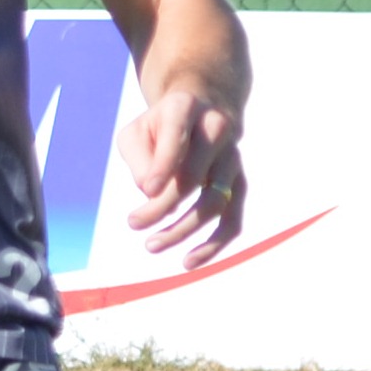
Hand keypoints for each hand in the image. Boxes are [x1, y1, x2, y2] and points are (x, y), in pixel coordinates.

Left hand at [118, 85, 246, 265]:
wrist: (200, 110)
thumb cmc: (159, 127)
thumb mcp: (135, 133)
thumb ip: (140, 159)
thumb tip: (153, 194)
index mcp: (186, 108)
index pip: (177, 138)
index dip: (163, 166)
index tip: (146, 191)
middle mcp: (216, 130)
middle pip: (195, 177)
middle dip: (163, 205)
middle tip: (133, 223)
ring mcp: (232, 159)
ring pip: (215, 202)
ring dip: (182, 229)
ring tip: (151, 245)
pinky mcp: (238, 184)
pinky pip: (233, 220)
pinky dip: (214, 245)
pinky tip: (189, 262)